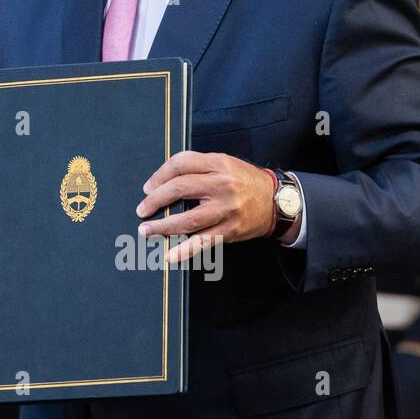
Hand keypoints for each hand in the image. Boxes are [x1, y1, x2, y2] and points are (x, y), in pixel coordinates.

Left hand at [136, 151, 277, 262]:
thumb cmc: (243, 181)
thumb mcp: (224, 163)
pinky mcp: (230, 230)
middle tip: (142, 209)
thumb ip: (197, 167)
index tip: (147, 188)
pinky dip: (184, 250)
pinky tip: (169, 255)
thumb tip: (160, 182)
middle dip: (155, 200)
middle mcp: (222, 184)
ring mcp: (227, 209)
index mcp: (218, 163)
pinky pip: (203, 242)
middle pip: (179, 188)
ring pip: (188, 219)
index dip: (159, 175)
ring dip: (162, 227)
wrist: (277, 201)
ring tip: (146, 230)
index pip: (180, 163)